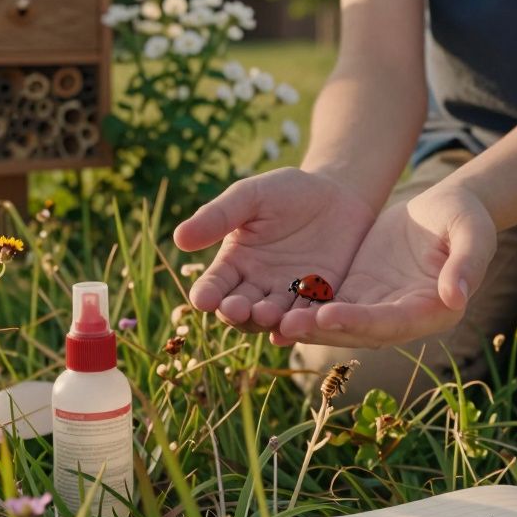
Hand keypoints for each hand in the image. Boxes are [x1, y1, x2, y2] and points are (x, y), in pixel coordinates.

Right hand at [173, 168, 377, 331]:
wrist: (337, 194)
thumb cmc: (286, 191)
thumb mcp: (250, 197)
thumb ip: (219, 216)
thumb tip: (179, 238)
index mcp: (234, 264)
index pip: (214, 286)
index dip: (207, 294)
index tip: (202, 299)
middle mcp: (257, 287)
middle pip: (240, 310)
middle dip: (236, 312)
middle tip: (236, 308)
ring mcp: (289, 297)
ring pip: (273, 319)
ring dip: (268, 321)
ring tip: (267, 314)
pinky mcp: (320, 301)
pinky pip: (310, 317)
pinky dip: (304, 323)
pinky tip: (299, 325)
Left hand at [276, 185, 496, 347]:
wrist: (446, 208)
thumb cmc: (466, 217)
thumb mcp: (472, 233)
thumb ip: (466, 263)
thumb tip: (456, 296)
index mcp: (434, 310)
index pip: (393, 322)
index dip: (360, 321)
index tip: (328, 314)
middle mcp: (403, 318)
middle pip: (359, 330)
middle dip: (323, 330)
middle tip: (287, 325)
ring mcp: (377, 307)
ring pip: (338, 322)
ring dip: (306, 325)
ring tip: (270, 320)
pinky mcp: (358, 292)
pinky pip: (327, 304)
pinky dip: (302, 309)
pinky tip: (270, 308)